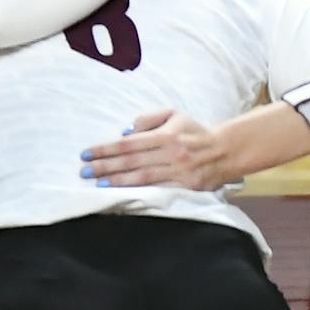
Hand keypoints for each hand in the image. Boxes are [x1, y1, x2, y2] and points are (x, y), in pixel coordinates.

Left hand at [78, 109, 227, 190]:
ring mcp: (179, 171)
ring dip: (118, 181)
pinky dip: (140, 193)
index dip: (105, 149)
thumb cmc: (194, 131)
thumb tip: (124, 131)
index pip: (129, 143)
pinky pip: (159, 190)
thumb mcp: (174, 114)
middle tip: (84, 171)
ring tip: (98, 184)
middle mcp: (171, 153)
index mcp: (166, 134)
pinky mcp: (186, 187)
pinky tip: (123, 194)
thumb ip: (148, 119)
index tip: (86, 154)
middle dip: (105, 166)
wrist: (226, 150)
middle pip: (132, 161)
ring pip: (143, 178)